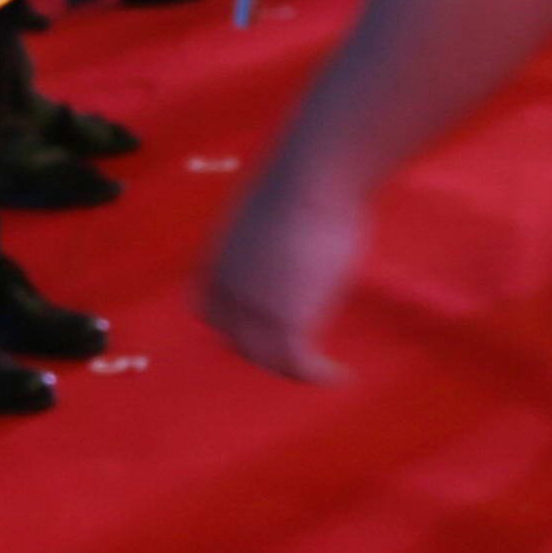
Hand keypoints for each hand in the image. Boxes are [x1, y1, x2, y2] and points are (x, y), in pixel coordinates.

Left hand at [199, 155, 370, 382]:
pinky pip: (300, 364)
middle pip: (238, 339)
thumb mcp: (269, 210)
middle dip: (265, 348)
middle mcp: (227, 290)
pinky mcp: (287, 323)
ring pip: (269, 358)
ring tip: (324, 370)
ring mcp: (253, 309)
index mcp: (217, 260)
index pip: (208, 311)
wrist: (313, 177)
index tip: (261, 326)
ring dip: (295, 366)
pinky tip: (342, 375)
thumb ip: (268, 235)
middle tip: (299, 351)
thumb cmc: (303, 177)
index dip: (234, 323)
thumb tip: (288, 231)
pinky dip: (321, 374)